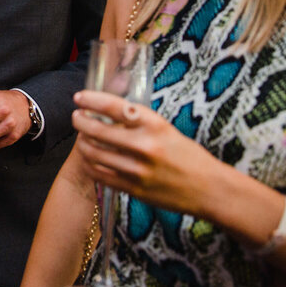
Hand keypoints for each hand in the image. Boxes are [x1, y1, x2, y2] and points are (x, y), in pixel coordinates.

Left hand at [71, 89, 223, 216]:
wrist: (209, 189)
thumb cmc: (186, 155)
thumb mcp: (165, 129)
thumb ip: (138, 122)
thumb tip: (107, 110)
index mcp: (155, 126)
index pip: (114, 107)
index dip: (92, 100)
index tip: (79, 97)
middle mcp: (145, 146)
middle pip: (97, 130)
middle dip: (80, 121)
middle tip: (76, 117)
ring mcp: (137, 170)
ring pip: (93, 153)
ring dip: (82, 143)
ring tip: (82, 137)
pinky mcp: (133, 189)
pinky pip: (99, 174)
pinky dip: (89, 164)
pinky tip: (89, 158)